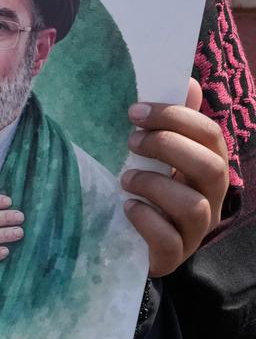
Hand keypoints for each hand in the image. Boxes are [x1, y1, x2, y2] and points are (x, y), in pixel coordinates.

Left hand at [122, 79, 227, 276]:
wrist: (128, 241)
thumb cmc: (144, 187)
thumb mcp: (154, 153)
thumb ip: (171, 122)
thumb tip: (186, 81)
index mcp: (207, 166)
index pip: (210, 135)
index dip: (176, 118)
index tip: (134, 112)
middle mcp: (210, 198)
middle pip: (213, 168)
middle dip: (168, 147)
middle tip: (130, 141)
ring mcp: (195, 230)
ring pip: (194, 206)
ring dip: (155, 186)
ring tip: (126, 179)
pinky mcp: (174, 256)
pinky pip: (172, 241)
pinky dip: (147, 221)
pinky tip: (127, 208)